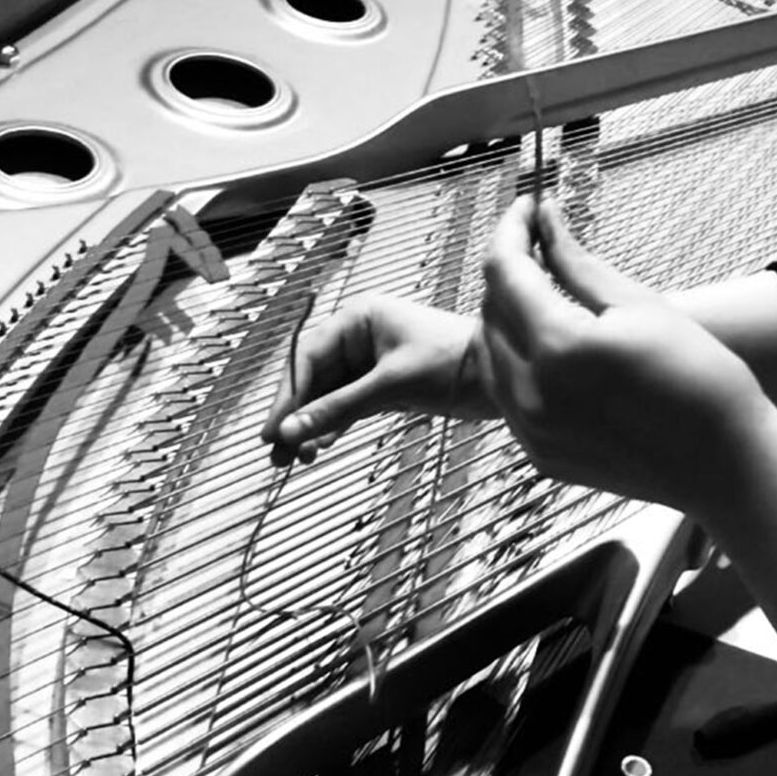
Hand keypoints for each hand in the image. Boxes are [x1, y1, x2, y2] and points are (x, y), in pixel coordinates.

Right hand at [259, 293, 493, 465]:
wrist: (504, 375)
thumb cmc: (456, 362)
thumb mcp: (392, 385)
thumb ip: (340, 408)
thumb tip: (292, 430)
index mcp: (359, 317)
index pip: (307, 357)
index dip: (287, 396)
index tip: (272, 431)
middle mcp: (361, 335)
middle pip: (313, 377)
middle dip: (296, 415)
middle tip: (277, 453)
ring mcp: (373, 361)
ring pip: (329, 395)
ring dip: (313, 424)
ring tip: (295, 458)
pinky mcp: (387, 385)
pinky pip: (349, 405)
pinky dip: (335, 424)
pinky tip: (320, 446)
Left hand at [475, 197, 776, 517]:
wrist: (725, 465)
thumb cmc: (700, 379)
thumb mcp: (640, 305)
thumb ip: (577, 263)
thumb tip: (545, 219)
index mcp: (558, 347)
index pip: (504, 271)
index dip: (511, 229)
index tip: (529, 206)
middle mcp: (531, 393)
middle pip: (489, 310)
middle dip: (508, 270)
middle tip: (541, 243)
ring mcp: (531, 431)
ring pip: (489, 354)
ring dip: (505, 315)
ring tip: (545, 292)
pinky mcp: (540, 455)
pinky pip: (506, 395)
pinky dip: (515, 360)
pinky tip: (551, 346)